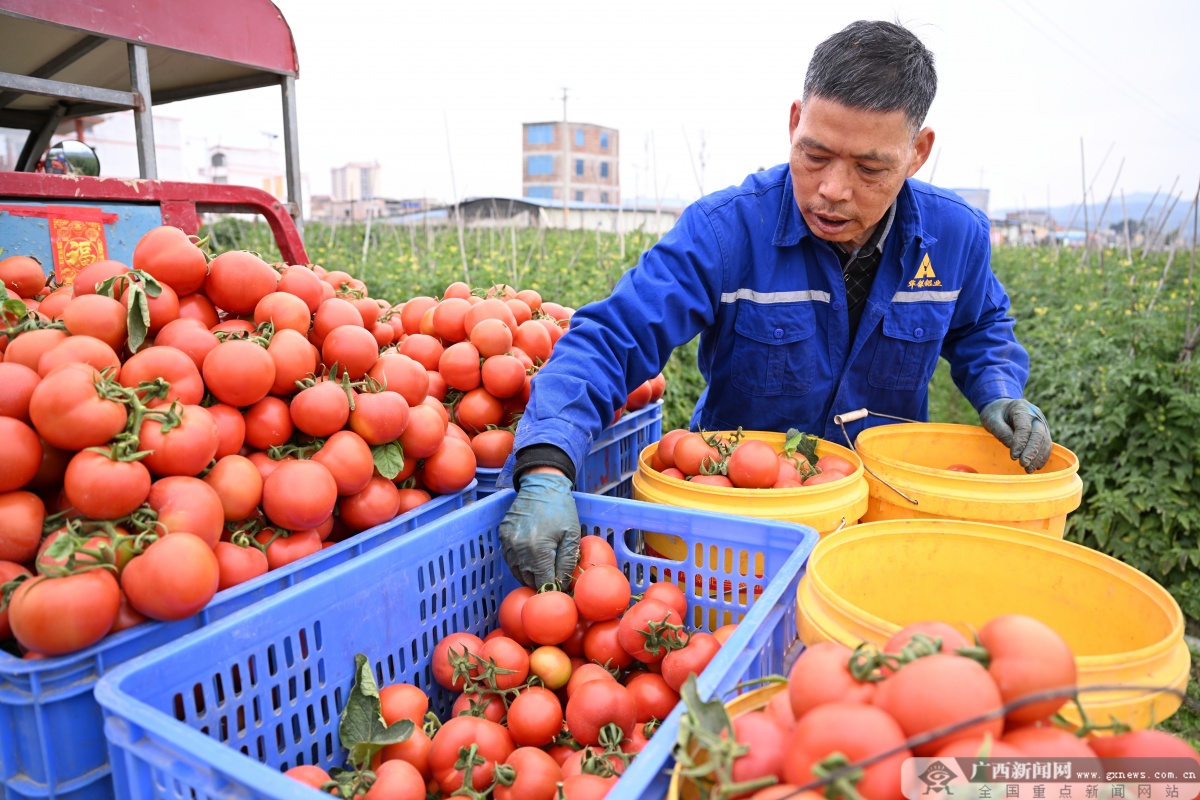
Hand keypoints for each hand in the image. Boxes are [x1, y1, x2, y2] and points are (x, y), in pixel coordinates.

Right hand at [499, 471, 579, 587]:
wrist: (542, 486)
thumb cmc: (561, 510)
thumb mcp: (571, 536)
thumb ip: (566, 563)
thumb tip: (562, 584)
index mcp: (538, 550)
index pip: (543, 582)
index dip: (552, 588)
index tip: (560, 588)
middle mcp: (519, 549)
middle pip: (529, 579)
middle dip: (541, 582)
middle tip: (552, 579)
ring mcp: (508, 543)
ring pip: (518, 572)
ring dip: (530, 575)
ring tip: (542, 571)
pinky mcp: (503, 536)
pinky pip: (511, 559)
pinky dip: (520, 564)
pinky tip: (531, 559)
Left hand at [980, 398, 1051, 472]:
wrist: (1003, 406)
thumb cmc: (995, 413)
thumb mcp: (991, 419)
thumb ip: (1001, 431)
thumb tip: (1011, 447)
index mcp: (1021, 408)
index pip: (1024, 427)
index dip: (1020, 443)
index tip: (1014, 457)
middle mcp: (1035, 415)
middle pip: (1038, 434)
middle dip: (1032, 452)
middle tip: (1024, 465)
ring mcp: (1041, 423)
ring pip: (1045, 440)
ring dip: (1038, 457)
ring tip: (1029, 470)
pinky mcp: (1043, 431)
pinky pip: (1046, 444)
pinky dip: (1043, 456)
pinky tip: (1037, 466)